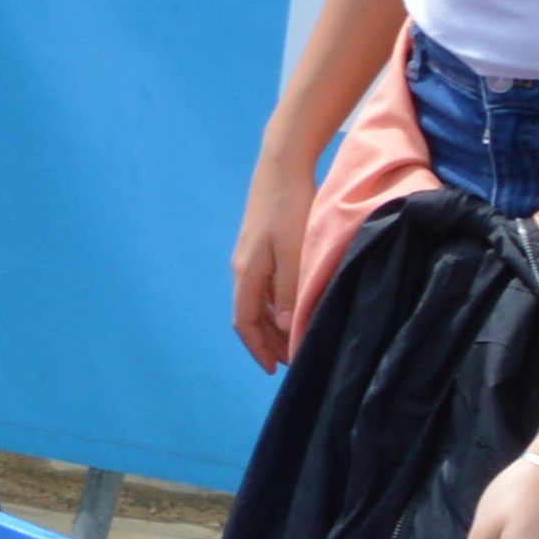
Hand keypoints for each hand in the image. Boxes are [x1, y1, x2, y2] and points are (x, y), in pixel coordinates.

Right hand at [228, 157, 316, 368]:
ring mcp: (250, 259)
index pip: (245, 323)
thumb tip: (283, 327)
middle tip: (292, 360)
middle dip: (268, 342)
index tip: (275, 370)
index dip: (258, 349)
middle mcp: (244, 270)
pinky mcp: (260, 248)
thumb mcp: (294, 252)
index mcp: (248, 274)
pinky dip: (275, 307)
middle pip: (250, 317)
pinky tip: (292, 308)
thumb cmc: (290, 208)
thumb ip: (289, 290)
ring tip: (295, 339)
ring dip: (273, 325)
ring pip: (258, 304)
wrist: (280, 169)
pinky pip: (263, 289)